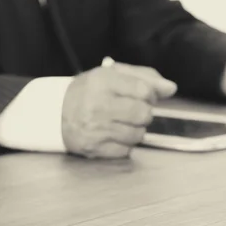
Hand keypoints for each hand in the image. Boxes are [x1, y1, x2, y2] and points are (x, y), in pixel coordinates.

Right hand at [61, 63, 176, 158]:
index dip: (150, 95)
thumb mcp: (114, 74)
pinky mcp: (92, 148)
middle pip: (144, 114)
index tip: (142, 95)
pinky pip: (126, 151)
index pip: (145, 91)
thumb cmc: (91, 90)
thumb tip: (172, 89)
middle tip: (134, 111)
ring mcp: (95, 129)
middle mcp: (98, 105)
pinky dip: (125, 144)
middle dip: (144, 113)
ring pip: (138, 135)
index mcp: (103, 81)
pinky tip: (114, 134)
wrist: (54, 112)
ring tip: (123, 122)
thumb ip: (146, 78)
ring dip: (136, 130)